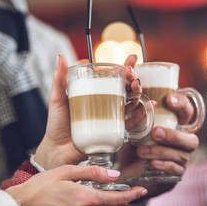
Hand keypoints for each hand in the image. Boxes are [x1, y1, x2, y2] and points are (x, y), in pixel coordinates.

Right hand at [6, 165, 146, 205]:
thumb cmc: (43, 186)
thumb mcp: (67, 172)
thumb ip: (93, 173)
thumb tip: (115, 175)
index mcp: (87, 199)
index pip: (118, 199)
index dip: (133, 195)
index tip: (142, 190)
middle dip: (123, 198)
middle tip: (129, 189)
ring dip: (112, 205)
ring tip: (113, 194)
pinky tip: (97, 202)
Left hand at [34, 54, 142, 169]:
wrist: (58, 149)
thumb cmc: (57, 124)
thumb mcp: (57, 98)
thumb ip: (59, 79)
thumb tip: (60, 56)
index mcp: (96, 94)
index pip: (114, 78)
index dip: (125, 67)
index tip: (132, 58)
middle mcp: (107, 104)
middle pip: (125, 89)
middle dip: (133, 79)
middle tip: (132, 74)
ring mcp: (112, 118)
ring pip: (131, 103)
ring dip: (138, 93)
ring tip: (137, 86)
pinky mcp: (114, 132)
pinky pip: (131, 123)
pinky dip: (142, 115)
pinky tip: (149, 106)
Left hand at [117, 94, 201, 196]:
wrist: (126, 170)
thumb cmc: (131, 143)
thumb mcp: (130, 126)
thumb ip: (133, 109)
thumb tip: (130, 84)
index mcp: (175, 126)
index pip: (187, 112)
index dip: (182, 105)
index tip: (168, 99)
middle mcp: (182, 142)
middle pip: (191, 139)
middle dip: (173, 135)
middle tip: (155, 132)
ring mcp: (181, 160)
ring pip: (181, 155)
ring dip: (161, 152)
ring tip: (141, 151)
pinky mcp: (175, 174)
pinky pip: (175, 170)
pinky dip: (164, 165)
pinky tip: (152, 163)